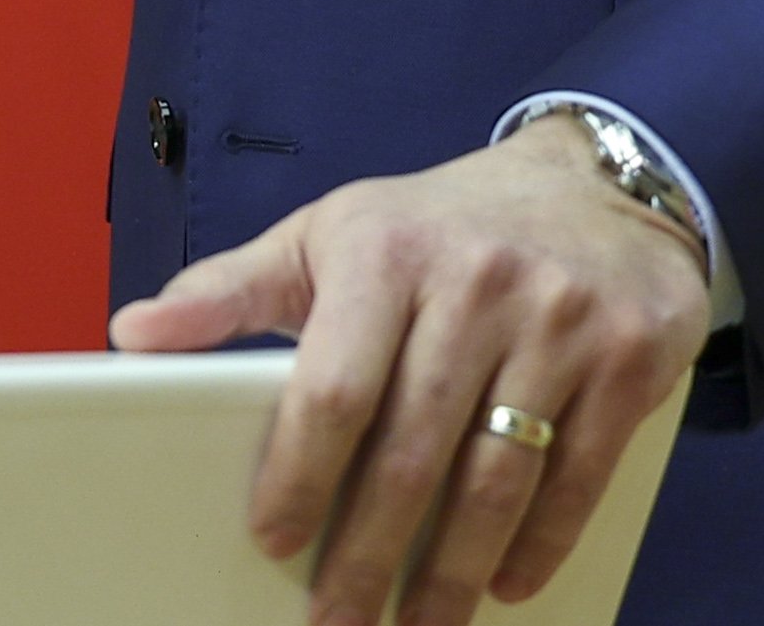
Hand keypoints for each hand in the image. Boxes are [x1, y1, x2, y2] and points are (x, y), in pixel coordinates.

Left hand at [108, 118, 708, 625]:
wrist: (598, 182)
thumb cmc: (438, 225)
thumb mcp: (331, 232)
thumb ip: (231, 288)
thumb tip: (132, 334)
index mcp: (385, 252)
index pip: (333, 387)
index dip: (301, 476)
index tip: (273, 541)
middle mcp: (476, 282)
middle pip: (413, 450)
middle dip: (369, 554)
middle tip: (337, 624)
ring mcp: (560, 321)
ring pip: (496, 477)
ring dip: (451, 571)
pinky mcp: (630, 357)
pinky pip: (578, 474)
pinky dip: (539, 542)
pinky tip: (503, 584)